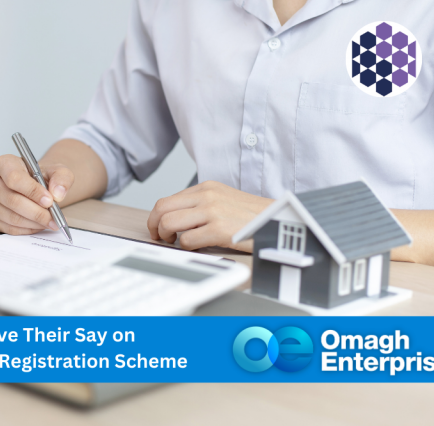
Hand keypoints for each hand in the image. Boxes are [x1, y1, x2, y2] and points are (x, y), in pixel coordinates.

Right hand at [0, 154, 73, 234]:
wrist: (31, 185)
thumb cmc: (40, 176)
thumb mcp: (55, 170)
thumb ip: (61, 178)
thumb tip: (58, 194)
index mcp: (3, 163)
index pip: (14, 178)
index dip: (33, 192)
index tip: (49, 201)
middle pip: (12, 201)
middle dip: (37, 213)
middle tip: (54, 219)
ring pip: (10, 217)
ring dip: (33, 223)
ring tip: (49, 223)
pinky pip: (8, 228)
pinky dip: (26, 230)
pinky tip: (38, 226)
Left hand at [147, 181, 272, 251]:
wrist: (279, 221)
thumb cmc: (252, 215)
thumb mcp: (224, 199)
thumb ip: (200, 204)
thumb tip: (174, 218)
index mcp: (206, 188)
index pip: (166, 200)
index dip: (156, 217)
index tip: (156, 227)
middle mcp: (207, 196)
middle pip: (162, 210)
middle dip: (154, 226)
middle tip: (160, 238)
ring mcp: (212, 212)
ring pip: (169, 224)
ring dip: (167, 237)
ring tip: (176, 242)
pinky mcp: (218, 229)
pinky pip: (186, 241)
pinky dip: (186, 247)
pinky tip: (197, 247)